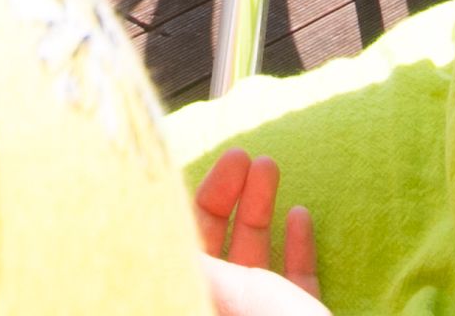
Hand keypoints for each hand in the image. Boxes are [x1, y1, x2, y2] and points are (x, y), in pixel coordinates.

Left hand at [191, 149, 322, 309]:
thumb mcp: (230, 290)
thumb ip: (200, 259)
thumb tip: (154, 220)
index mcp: (199, 301)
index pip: (180, 249)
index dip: (192, 203)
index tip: (207, 167)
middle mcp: (224, 308)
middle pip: (217, 247)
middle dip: (229, 197)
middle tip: (242, 155)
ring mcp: (260, 315)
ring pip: (254, 259)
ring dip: (261, 210)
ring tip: (269, 166)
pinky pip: (293, 282)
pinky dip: (297, 247)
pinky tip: (300, 214)